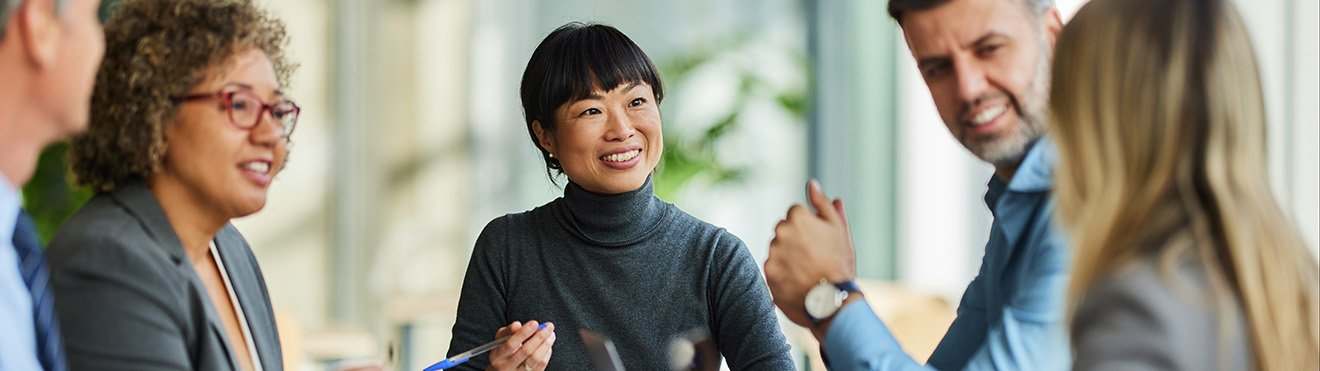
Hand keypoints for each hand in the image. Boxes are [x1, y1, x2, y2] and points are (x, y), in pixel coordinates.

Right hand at [487, 321, 555, 370]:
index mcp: (497, 357)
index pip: (510, 344)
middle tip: (549, 326)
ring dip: (546, 345)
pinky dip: (546, 354)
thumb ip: (508, 331)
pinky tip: (548, 345)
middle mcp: (505, 368)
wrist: (505, 370)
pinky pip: (540, 366)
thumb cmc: (504, 351)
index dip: (523, 333)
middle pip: (526, 351)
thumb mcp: (502, 340)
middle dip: (539, 337)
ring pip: (535, 360)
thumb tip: (517, 325)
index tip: (535, 323)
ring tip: (551, 334)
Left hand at [765, 180, 856, 327]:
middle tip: (814, 257)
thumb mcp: (838, 229)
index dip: (810, 228)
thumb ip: (822, 204)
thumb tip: (811, 184)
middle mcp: (780, 231)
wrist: (833, 300)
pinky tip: (798, 280)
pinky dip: (783, 272)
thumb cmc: (839, 263)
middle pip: (784, 230)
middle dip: (796, 240)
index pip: (796, 214)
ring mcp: (772, 252)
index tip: (819, 242)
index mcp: (797, 217)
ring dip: (788, 256)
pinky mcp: (767, 272)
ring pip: (778, 249)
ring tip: (807, 271)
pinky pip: (773, 267)